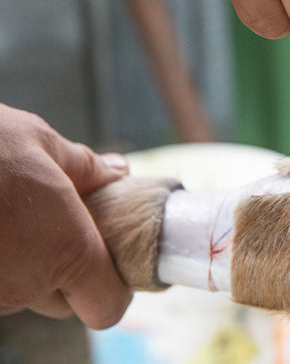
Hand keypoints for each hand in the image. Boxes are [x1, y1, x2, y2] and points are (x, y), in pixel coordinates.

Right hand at [0, 105, 131, 327]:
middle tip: (60, 223)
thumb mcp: (38, 142)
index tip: (108, 252)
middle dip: (67, 269)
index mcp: (67, 252)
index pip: (107, 305)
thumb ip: (85, 167)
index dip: (113, 285)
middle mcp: (26, 286)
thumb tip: (116, 172)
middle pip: (65, 301)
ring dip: (26, 264)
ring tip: (14, 214)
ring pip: (22, 293)